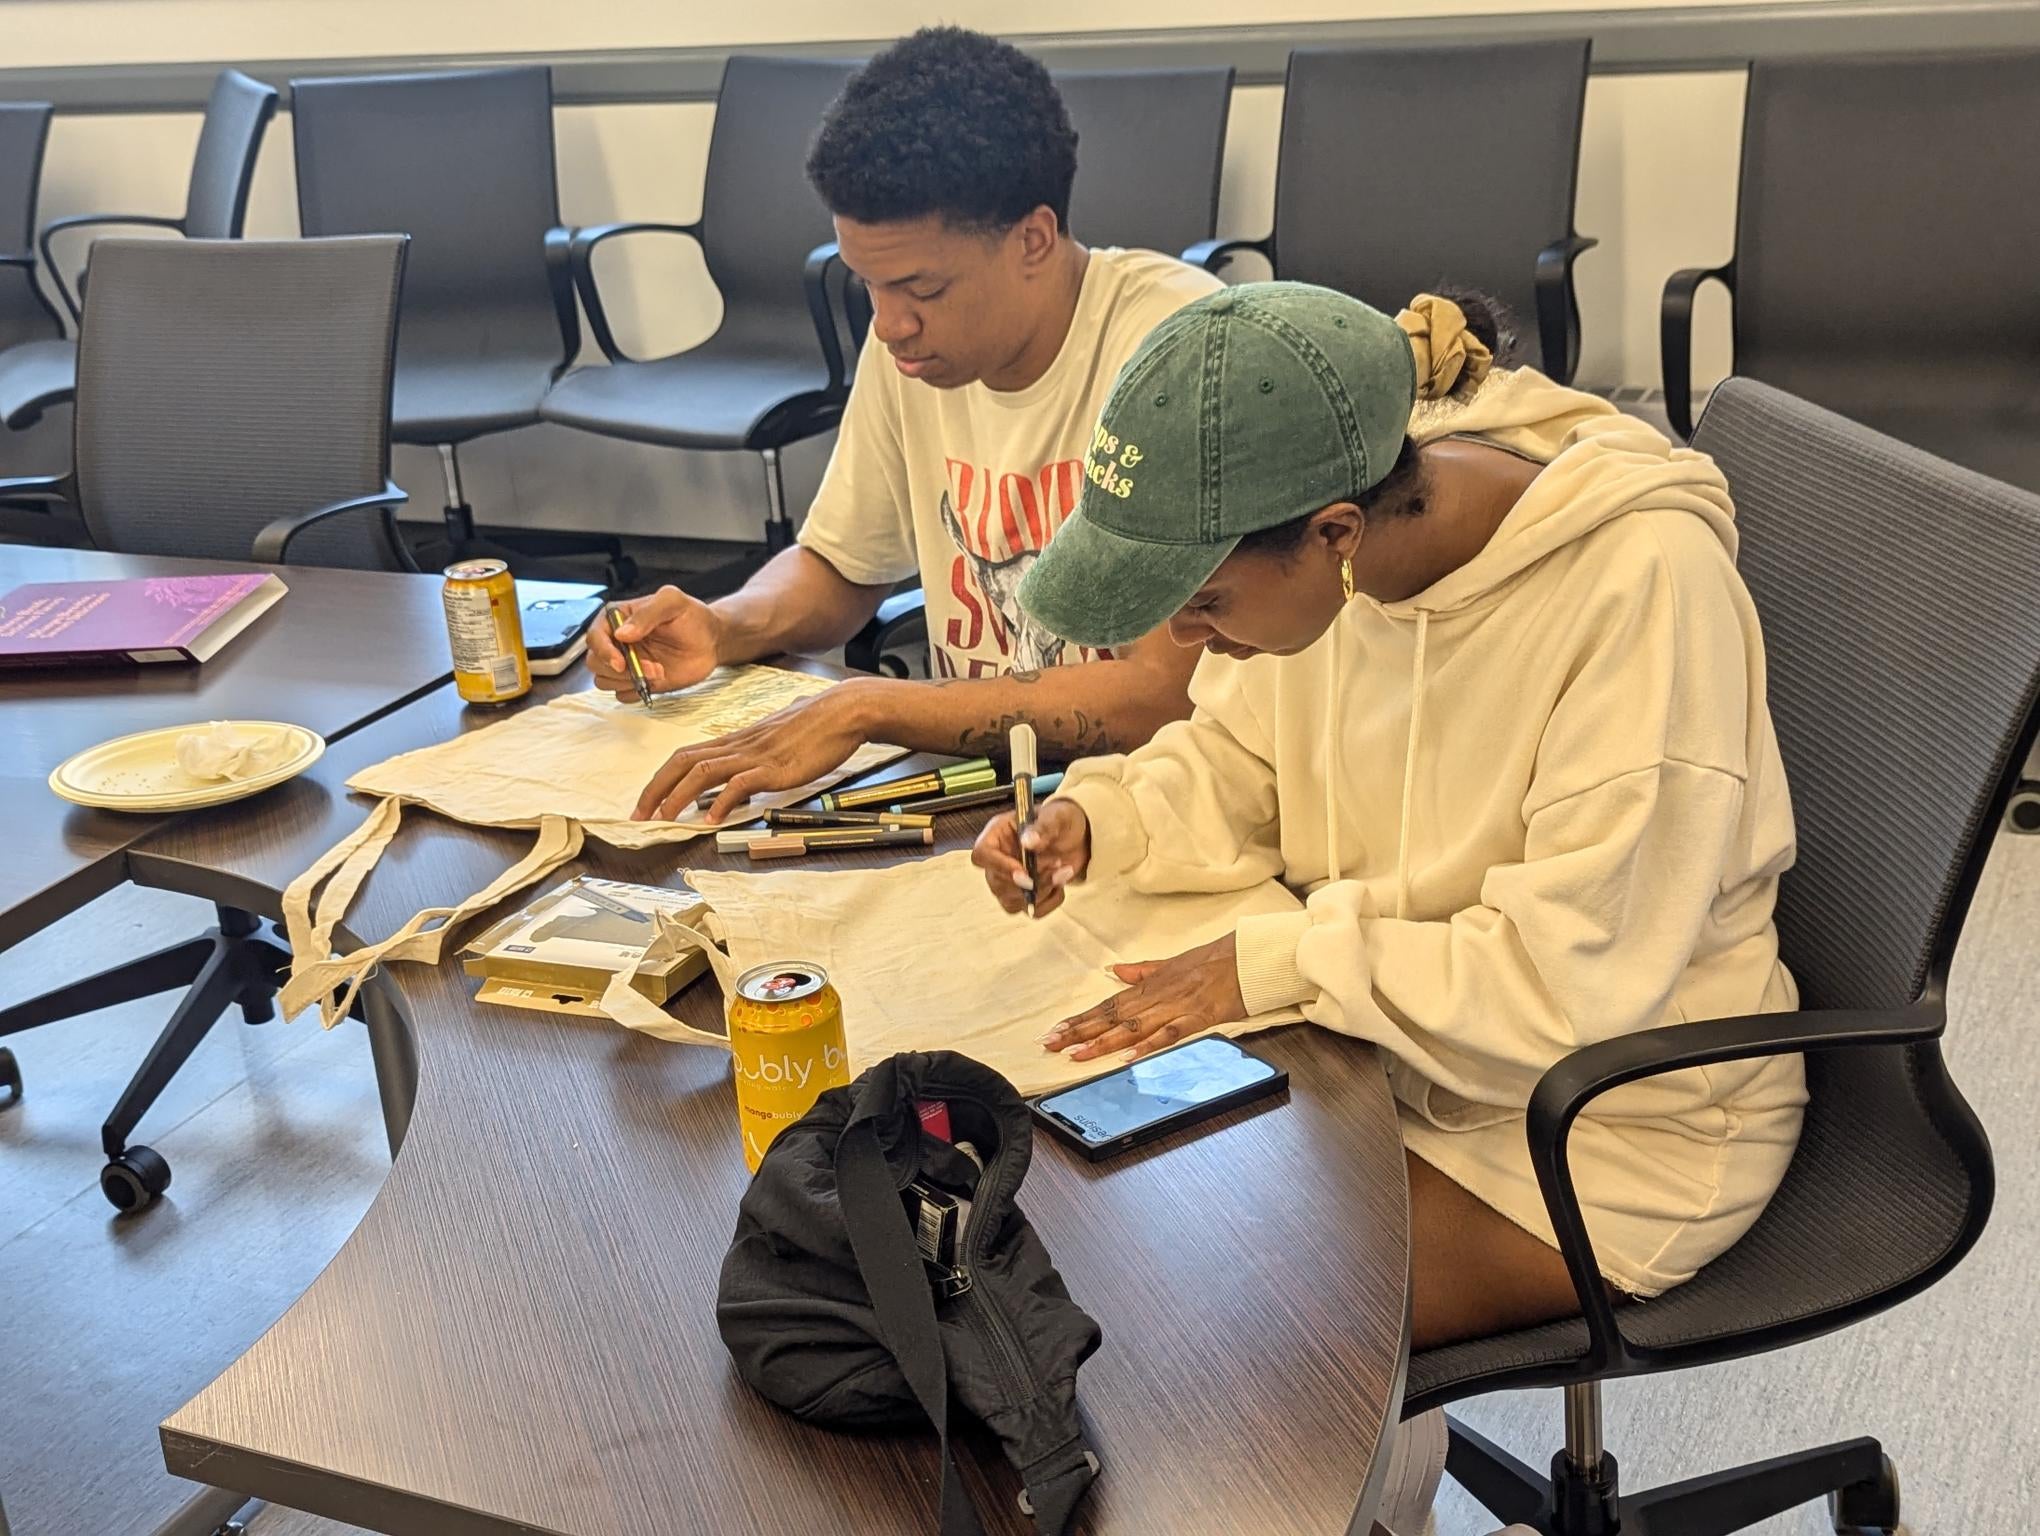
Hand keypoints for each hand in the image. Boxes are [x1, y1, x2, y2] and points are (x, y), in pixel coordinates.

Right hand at [588, 586, 722, 699]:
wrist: (712, 641)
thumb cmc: (692, 617)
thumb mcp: (672, 602)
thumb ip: (648, 613)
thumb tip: (621, 633)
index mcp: (618, 618)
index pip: (594, 636)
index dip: (603, 651)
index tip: (621, 662)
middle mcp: (617, 641)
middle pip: (595, 662)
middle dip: (619, 670)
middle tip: (650, 668)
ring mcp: (627, 663)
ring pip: (604, 680)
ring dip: (628, 682)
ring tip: (657, 673)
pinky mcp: (637, 681)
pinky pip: (621, 694)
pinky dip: (635, 692)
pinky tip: (655, 682)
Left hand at [634, 681, 877, 822]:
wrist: (843, 711)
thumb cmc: (815, 725)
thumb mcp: (777, 739)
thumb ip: (757, 753)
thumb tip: (747, 771)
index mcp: (736, 741)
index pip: (685, 756)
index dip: (660, 779)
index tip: (646, 802)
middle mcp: (738, 746)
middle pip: (683, 762)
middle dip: (656, 790)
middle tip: (638, 816)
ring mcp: (755, 756)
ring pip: (703, 772)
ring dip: (677, 797)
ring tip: (664, 820)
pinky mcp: (774, 767)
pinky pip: (740, 783)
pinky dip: (721, 801)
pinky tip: (712, 818)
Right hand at [973, 799, 1089, 917]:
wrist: (1076, 837)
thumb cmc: (1060, 821)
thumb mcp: (1056, 817)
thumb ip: (1043, 828)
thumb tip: (1028, 842)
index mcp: (998, 834)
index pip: (982, 855)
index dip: (999, 866)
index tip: (1024, 872)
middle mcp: (998, 859)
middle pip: (997, 883)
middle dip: (1030, 881)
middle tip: (1056, 865)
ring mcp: (1009, 881)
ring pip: (1012, 901)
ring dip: (1041, 891)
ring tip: (1062, 871)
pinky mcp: (1024, 896)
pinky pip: (1032, 911)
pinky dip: (1050, 901)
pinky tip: (1060, 883)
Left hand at [1040, 934, 1244, 1061]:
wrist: (1248, 956)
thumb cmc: (1215, 960)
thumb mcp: (1172, 963)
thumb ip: (1142, 970)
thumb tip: (1115, 971)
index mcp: (1150, 984)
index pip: (1108, 1004)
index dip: (1081, 1018)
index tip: (1056, 1030)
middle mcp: (1157, 995)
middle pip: (1112, 1016)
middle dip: (1080, 1031)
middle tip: (1051, 1043)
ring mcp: (1176, 1006)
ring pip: (1132, 1026)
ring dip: (1102, 1042)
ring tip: (1076, 1054)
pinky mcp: (1197, 1017)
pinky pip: (1168, 1034)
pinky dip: (1148, 1046)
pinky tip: (1127, 1057)